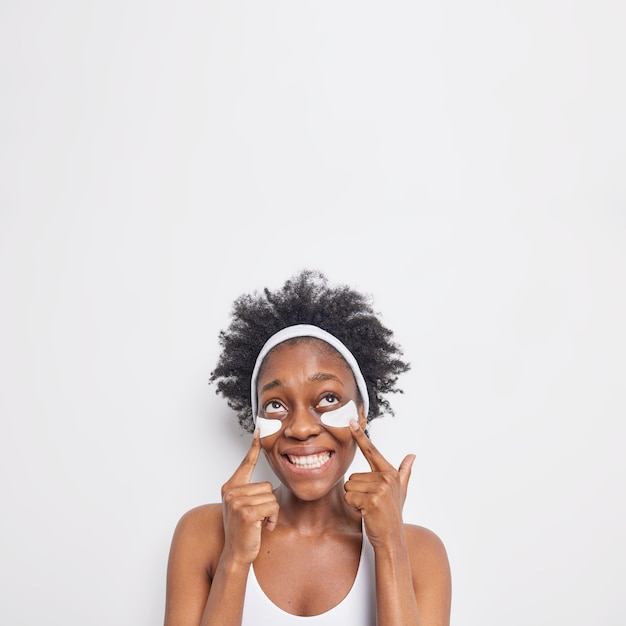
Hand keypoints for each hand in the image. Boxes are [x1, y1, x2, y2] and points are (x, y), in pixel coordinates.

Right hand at [220, 429, 278, 566]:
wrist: (236, 554)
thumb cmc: (243, 531)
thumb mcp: (243, 507)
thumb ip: (249, 492)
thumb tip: (264, 484)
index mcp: (230, 487)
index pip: (245, 463)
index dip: (253, 447)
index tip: (259, 430)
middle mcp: (231, 491)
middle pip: (267, 485)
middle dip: (269, 503)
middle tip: (258, 518)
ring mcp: (237, 501)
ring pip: (271, 496)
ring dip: (271, 512)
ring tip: (260, 523)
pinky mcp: (246, 512)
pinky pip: (272, 506)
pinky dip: (272, 519)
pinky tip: (263, 527)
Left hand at [343, 420, 414, 547]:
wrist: (392, 539)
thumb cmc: (392, 514)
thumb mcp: (400, 491)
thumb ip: (405, 472)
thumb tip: (412, 455)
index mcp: (390, 473)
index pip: (372, 451)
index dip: (360, 436)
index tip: (351, 421)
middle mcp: (387, 478)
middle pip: (353, 476)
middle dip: (357, 491)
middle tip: (370, 504)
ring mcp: (381, 488)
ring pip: (349, 486)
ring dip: (354, 499)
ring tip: (369, 508)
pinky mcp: (372, 500)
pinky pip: (349, 496)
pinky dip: (353, 506)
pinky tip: (366, 513)